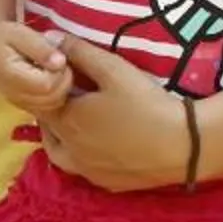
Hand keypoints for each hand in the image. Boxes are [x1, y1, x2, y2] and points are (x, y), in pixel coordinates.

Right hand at [0, 21, 73, 114]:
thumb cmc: (2, 35)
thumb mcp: (21, 34)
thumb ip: (41, 48)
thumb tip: (61, 62)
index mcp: (13, 77)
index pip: (48, 85)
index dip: (60, 72)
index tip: (59, 56)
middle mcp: (14, 95)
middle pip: (53, 99)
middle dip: (63, 81)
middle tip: (59, 63)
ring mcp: (18, 102)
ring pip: (52, 106)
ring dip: (60, 90)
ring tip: (53, 70)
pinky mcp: (21, 104)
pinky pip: (46, 108)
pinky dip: (53, 96)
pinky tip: (49, 79)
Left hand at [36, 39, 191, 192]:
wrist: (183, 145)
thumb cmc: (145, 103)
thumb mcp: (113, 70)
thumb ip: (80, 52)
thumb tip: (50, 38)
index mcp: (67, 121)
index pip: (38, 104)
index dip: (42, 90)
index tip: (51, 79)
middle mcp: (70, 151)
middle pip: (47, 131)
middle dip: (50, 113)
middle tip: (64, 98)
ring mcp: (88, 171)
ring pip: (61, 155)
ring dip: (60, 138)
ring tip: (75, 123)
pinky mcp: (108, 184)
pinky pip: (84, 170)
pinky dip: (82, 156)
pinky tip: (99, 145)